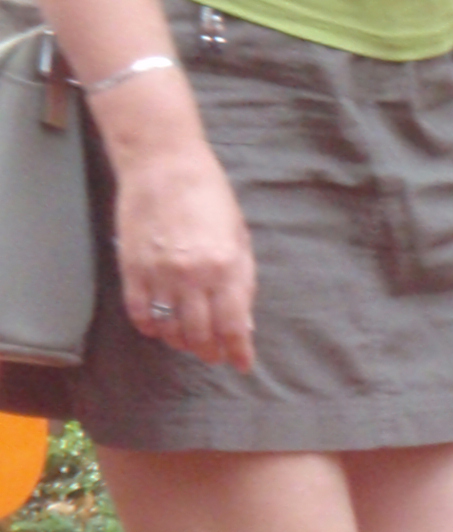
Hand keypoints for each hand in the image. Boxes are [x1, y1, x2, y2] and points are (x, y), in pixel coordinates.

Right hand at [113, 135, 256, 369]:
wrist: (164, 167)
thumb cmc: (210, 199)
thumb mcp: (240, 238)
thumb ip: (242, 281)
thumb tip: (242, 322)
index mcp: (226, 267)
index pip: (233, 326)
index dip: (238, 351)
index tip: (242, 364)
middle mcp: (192, 276)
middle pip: (200, 334)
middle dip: (210, 351)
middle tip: (215, 355)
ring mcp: (158, 273)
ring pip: (169, 328)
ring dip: (181, 342)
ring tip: (190, 342)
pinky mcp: (131, 268)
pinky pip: (139, 312)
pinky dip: (150, 327)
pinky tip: (160, 328)